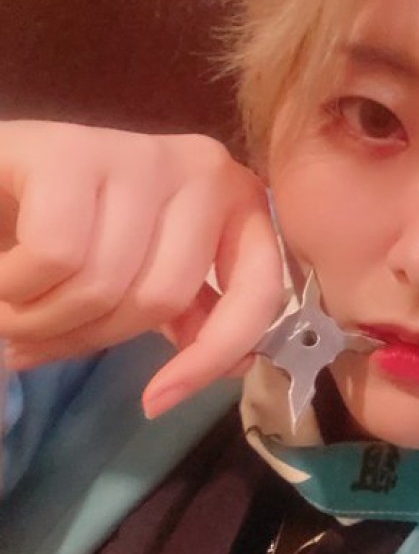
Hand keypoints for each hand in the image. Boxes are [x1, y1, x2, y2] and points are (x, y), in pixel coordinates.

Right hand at [0, 121, 283, 413]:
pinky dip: (15, 287)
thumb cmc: (68, 227)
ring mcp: (136, 151)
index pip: (258, 292)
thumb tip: (236, 366)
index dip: (210, 359)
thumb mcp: (143, 273)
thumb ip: (189, 314)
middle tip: (38, 338)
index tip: (154, 403)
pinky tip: (3, 277)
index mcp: (235, 199)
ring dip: (39, 319)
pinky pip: (54, 256)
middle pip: (160, 298)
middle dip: (87, 336)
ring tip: (13, 309)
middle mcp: (200, 165)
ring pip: (102, 283)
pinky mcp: (68, 150)